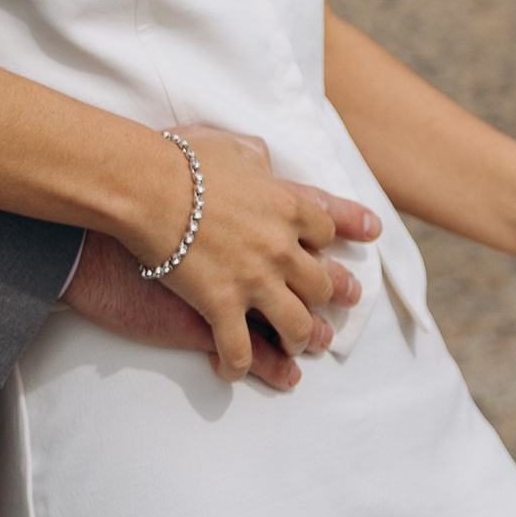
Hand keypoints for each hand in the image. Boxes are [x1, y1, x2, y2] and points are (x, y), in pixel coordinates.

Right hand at [97, 122, 380, 386]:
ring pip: (296, 325)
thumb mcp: (232, 146)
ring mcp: (253, 282)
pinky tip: (232, 370)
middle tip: (341, 306)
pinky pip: (241, 351)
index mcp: (286, 206)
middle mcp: (280, 248)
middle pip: (321, 283)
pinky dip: (238, 366)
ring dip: (300, 337)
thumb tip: (265, 158)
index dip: (341, 237)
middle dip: (333, 296)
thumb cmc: (184, 161)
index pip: (327, 228)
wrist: (147, 186)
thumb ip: (256, 157)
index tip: (368, 238)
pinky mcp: (221, 308)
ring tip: (297, 345)